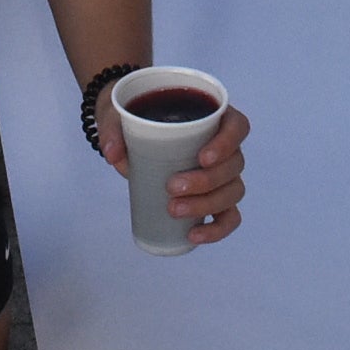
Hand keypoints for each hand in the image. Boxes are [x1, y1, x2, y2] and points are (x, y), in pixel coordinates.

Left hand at [98, 103, 250, 246]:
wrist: (134, 133)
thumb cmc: (138, 117)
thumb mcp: (122, 115)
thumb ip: (114, 128)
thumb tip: (112, 154)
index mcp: (215, 117)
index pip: (237, 126)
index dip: (227, 143)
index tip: (202, 158)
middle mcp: (226, 146)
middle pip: (235, 164)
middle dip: (206, 181)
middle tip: (172, 187)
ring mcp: (223, 174)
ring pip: (233, 191)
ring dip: (207, 205)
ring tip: (174, 209)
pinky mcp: (215, 198)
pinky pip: (228, 217)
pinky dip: (216, 229)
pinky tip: (193, 235)